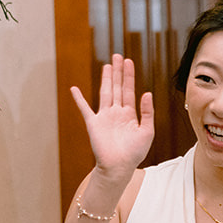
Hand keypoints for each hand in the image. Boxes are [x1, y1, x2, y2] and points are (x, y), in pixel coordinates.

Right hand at [72, 53, 154, 178]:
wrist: (119, 167)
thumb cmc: (134, 153)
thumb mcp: (147, 132)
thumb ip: (147, 112)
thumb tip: (147, 93)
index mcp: (129, 114)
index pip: (129, 90)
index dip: (129, 76)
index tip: (129, 62)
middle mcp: (116, 112)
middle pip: (117, 87)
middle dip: (118, 72)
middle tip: (118, 56)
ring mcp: (104, 117)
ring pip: (104, 93)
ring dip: (105, 79)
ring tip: (107, 65)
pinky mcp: (93, 123)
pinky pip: (84, 109)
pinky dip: (79, 99)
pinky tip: (74, 89)